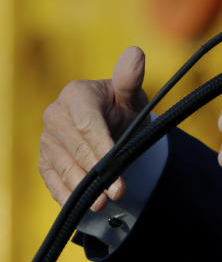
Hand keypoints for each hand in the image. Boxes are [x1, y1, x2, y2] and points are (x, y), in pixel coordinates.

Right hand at [38, 47, 148, 210]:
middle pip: (75, 148)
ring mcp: (47, 139)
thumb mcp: (131, 94)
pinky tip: (79, 208)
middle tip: (116, 191)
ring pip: (63, 166)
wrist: (114, 124)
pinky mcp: (45, 160)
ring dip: (81, 188)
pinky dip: (65, 194)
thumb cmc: (124, 106)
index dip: (101, 146)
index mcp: (75, 94)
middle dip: (97, 171)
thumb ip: (130, 78)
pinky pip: (52, 179)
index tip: (115, 163)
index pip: (86, 123)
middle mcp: (55, 115)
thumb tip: (135, 53)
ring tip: (101, 203)